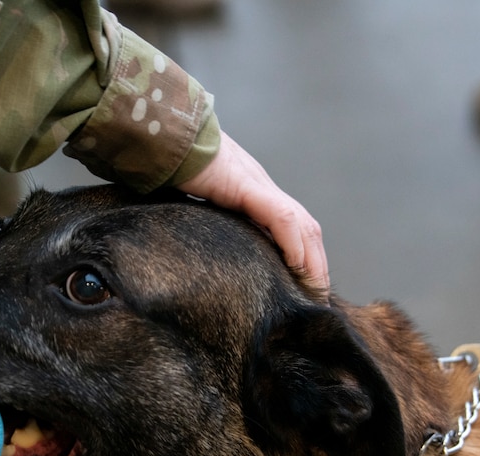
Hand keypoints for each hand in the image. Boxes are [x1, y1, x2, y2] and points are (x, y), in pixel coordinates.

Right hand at [177, 131, 328, 290]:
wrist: (163, 137)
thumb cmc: (173, 168)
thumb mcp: (197, 203)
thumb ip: (210, 221)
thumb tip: (199, 255)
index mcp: (253, 193)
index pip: (292, 225)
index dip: (303, 254)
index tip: (304, 286)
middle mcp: (262, 188)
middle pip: (305, 227)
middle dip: (316, 262)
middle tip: (317, 295)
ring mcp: (257, 185)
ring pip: (301, 224)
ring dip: (312, 258)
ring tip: (313, 287)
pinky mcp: (246, 185)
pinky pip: (280, 217)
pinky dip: (292, 243)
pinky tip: (296, 265)